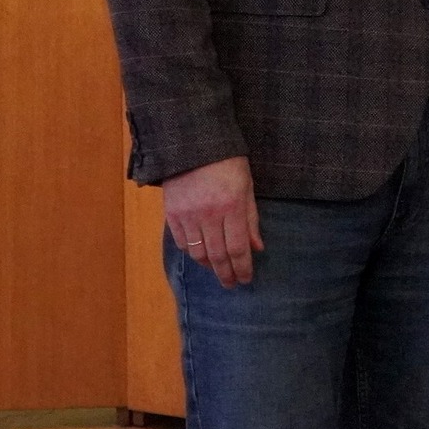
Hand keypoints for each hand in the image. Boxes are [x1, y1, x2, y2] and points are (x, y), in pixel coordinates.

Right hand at [163, 155, 262, 287]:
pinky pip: (182, 242)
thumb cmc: (228, 162)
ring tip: (218, 271)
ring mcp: (188, 215)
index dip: (242, 268)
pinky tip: (200, 255)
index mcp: (232, 207)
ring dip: (209, 266)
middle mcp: (209, 215)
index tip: (246, 279)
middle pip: (218, 255)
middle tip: (232, 284)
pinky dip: (192, 252)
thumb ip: (251, 219)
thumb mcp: (247, 187)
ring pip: (198, 253)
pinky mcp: (172, 213)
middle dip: (227, 274)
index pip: (238, 248)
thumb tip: (257, 248)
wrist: (193, 144)